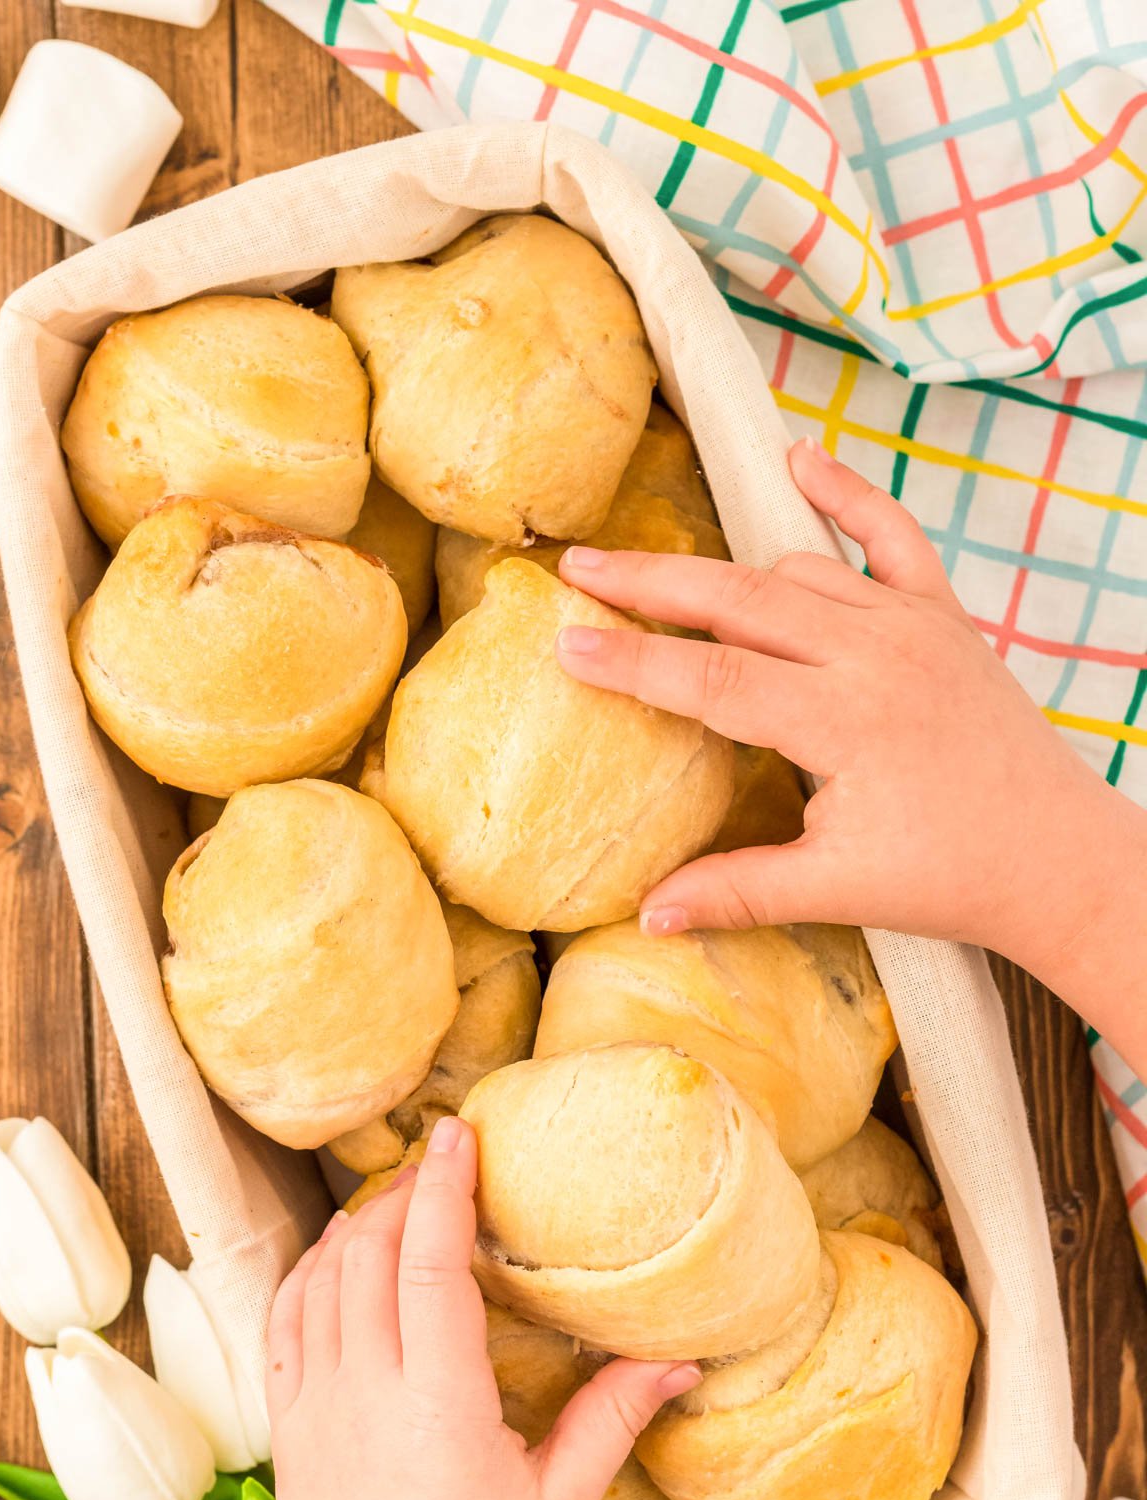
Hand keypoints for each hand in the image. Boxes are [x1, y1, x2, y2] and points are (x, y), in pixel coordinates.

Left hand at [263, 1116, 697, 1499]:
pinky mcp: (291, 1432)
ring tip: (397, 1200)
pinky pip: (285, 1325)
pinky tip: (333, 1261)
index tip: (458, 1134)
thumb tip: (678, 1362)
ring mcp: (316, 1408)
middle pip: (367, 1253)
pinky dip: (307, 1275)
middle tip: (441, 1161)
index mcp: (438, 1402)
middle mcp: (365, 1390)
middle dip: (402, 1192)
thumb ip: (610, 1420)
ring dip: (355, 1227)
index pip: (427, 1261)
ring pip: (319, 1280)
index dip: (442, 1187)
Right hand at [554, 437, 1146, 1058]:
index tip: (567, 642)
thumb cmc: (952, 878)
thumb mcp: (837, 889)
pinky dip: (846, 493)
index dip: (634, 660)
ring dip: (722, 568)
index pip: (712, 676)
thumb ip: (737, 890)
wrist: (1057, 858)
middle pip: (739, 599)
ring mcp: (913, 624)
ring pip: (797, 570)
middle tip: (579, 567)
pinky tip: (802, 460)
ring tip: (652, 572)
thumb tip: (647, 914)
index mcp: (844, 721)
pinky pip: (891, 534)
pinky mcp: (943, 616)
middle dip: (652, 581)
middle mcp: (875, 654)